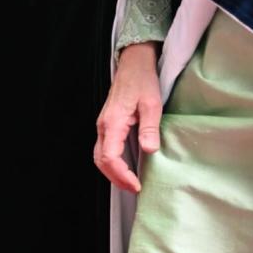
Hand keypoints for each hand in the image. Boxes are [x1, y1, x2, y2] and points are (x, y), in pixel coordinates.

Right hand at [94, 42, 162, 193]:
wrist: (134, 63)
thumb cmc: (143, 80)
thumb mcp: (152, 104)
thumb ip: (149, 128)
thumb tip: (149, 151)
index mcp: (113, 122)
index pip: (109, 157)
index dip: (121, 175)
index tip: (137, 185)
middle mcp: (104, 125)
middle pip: (100, 160)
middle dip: (116, 179)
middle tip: (134, 188)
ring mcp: (104, 124)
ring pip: (100, 156)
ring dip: (112, 172)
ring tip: (130, 182)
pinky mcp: (108, 123)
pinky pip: (104, 148)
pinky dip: (112, 163)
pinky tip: (125, 167)